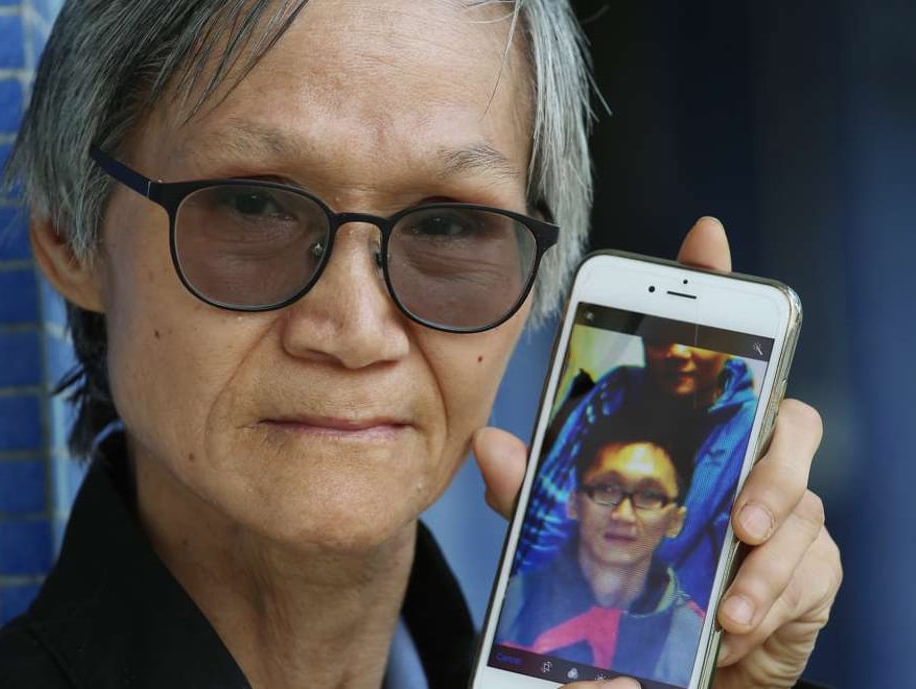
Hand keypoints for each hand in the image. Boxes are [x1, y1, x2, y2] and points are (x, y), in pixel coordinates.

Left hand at [474, 218, 841, 688]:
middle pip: (786, 422)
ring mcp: (780, 512)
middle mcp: (744, 459)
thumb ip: (534, 490)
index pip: (710, 351)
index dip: (712, 287)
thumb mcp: (565, 530)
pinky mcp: (804, 570)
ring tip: (729, 599)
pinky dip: (772, 600)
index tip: (702, 235)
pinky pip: (809, 571)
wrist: (658, 662)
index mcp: (689, 435)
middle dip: (771, 467)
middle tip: (738, 515)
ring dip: (768, 554)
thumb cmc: (622, 577)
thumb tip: (491, 446)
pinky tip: (735, 626)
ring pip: (805, 505)